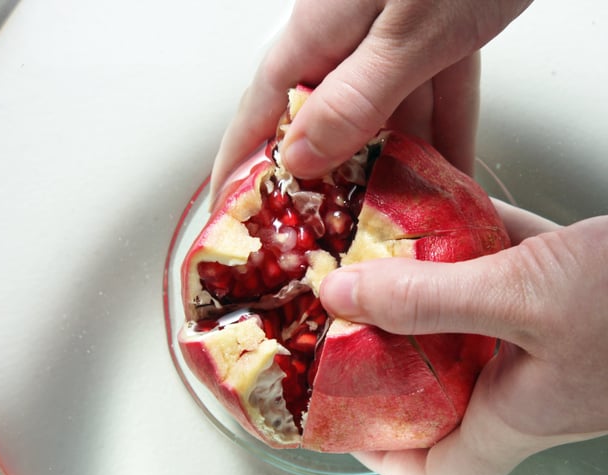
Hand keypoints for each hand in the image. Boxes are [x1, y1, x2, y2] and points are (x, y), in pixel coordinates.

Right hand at [210, 0, 531, 202]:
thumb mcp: (406, 29)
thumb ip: (356, 96)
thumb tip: (299, 156)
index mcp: (318, 36)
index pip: (260, 115)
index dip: (239, 168)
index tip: (226, 215)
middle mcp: (348, 43)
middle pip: (323, 128)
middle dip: (321, 185)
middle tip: (323, 243)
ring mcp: (393, 41)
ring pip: (383, 123)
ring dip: (392, 172)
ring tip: (393, 228)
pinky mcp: (438, 36)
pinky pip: (432, 102)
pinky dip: (441, 140)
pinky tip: (450, 179)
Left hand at [319, 200, 607, 474]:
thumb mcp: (523, 295)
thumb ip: (427, 297)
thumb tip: (340, 296)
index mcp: (520, 412)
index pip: (439, 470)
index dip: (386, 456)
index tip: (340, 419)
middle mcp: (533, 379)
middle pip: (439, 385)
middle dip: (389, 349)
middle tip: (343, 314)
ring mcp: (555, 332)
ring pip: (467, 316)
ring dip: (423, 285)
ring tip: (372, 253)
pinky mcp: (574, 287)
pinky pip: (505, 266)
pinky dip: (471, 240)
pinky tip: (441, 203)